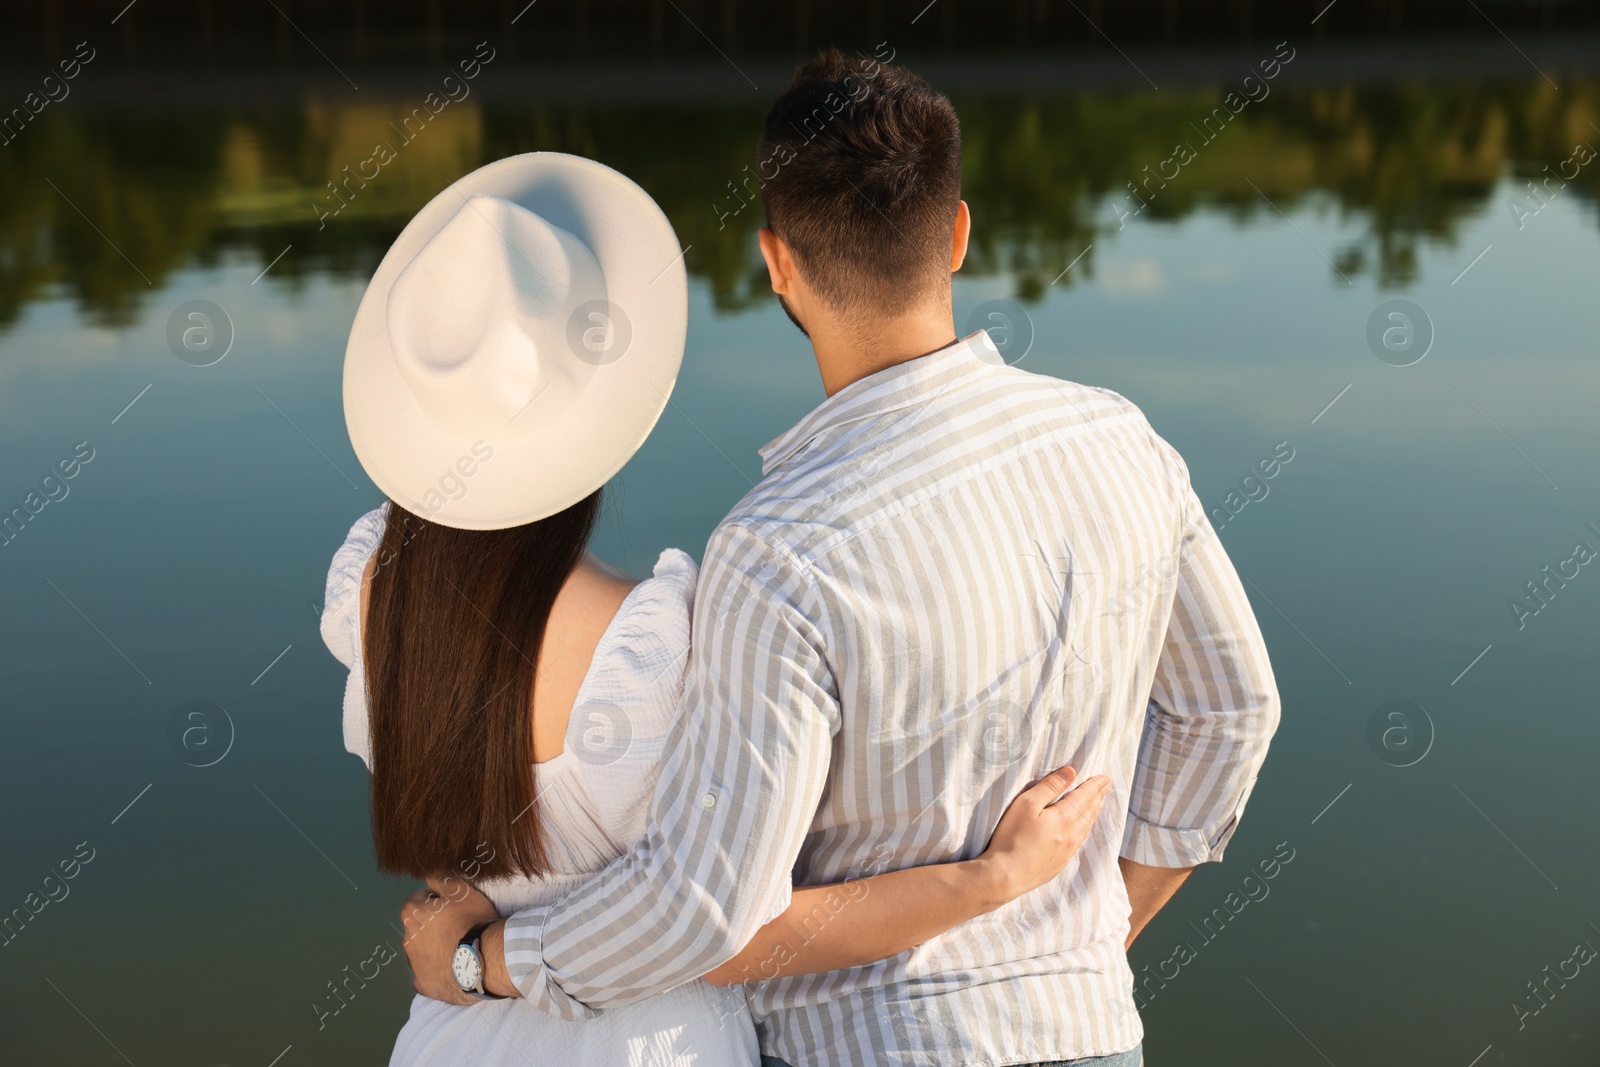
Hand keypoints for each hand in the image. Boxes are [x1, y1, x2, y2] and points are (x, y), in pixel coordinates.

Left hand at [399, 875, 499, 1004]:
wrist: (482, 960)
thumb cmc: (471, 920)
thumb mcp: (461, 890)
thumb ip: (441, 879)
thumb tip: (428, 877)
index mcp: (412, 914)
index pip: (420, 898)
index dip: (438, 899)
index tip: (454, 904)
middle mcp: (406, 938)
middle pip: (419, 925)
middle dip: (433, 923)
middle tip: (458, 924)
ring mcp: (414, 964)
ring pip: (421, 950)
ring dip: (434, 946)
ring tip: (458, 947)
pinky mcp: (423, 983)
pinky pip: (425, 974)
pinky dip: (434, 970)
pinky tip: (450, 967)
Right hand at [973, 766, 1110, 904]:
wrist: (1006, 876)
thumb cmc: (1013, 837)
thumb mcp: (1027, 803)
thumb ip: (1050, 786)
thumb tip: (1071, 771)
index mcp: (1066, 818)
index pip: (1084, 796)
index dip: (1094, 785)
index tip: (1104, 777)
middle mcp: (1072, 835)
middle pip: (1089, 811)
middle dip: (1097, 796)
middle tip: (1105, 786)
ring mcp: (1067, 851)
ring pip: (1086, 827)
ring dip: (1094, 812)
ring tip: (1099, 803)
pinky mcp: (1059, 863)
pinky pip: (1080, 841)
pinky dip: (1086, 830)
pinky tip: (1084, 830)